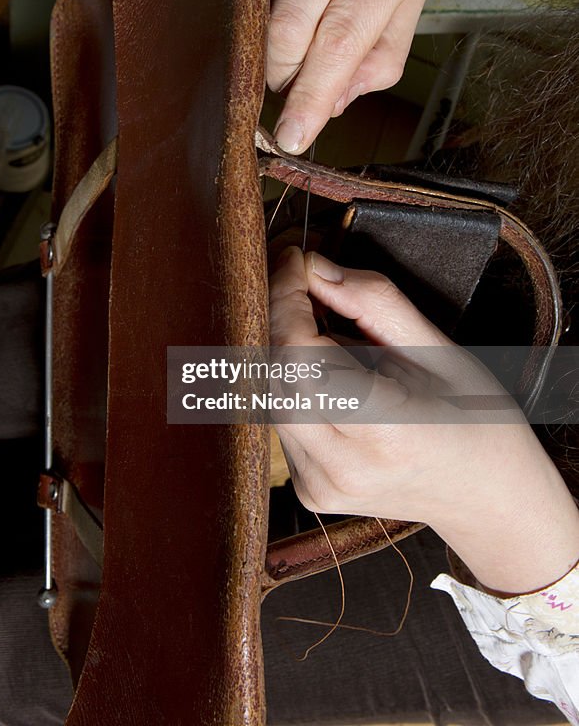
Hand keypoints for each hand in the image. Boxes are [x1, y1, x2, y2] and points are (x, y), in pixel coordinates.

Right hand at [269, 0, 475, 154]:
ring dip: (264, 40)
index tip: (293, 136)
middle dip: (280, 73)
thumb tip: (334, 102)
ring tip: (286, 43)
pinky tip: (270, 2)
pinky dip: (254, 0)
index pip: (344, 35)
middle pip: (289, 20)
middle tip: (287, 91)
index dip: (312, 93)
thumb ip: (384, 47)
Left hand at [270, 247, 578, 593]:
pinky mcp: (307, 489)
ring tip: (340, 343)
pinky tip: (334, 379)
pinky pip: (280, 417)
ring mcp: (319, 485)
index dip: (286, 298)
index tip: (295, 261)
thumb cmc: (476, 419)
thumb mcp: (439, 348)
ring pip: (269, 393)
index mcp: (383, 431)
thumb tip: (313, 267)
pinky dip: (295, 384)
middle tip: (308, 286)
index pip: (298, 355)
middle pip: (273, 372)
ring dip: (288, 351)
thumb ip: (372, 302)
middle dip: (282, 317)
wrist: (489, 496)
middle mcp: (341, 467)